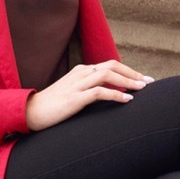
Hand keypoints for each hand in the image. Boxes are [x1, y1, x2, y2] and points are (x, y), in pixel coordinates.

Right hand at [24, 60, 153, 131]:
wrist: (30, 113)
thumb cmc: (51, 107)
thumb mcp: (71, 94)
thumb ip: (87, 91)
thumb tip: (105, 96)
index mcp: (81, 71)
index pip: (109, 66)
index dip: (128, 72)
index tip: (142, 80)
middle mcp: (81, 73)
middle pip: (113, 66)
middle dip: (133, 73)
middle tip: (149, 82)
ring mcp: (77, 84)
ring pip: (109, 75)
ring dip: (128, 81)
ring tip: (143, 89)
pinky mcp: (75, 97)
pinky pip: (100, 92)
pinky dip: (116, 94)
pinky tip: (127, 99)